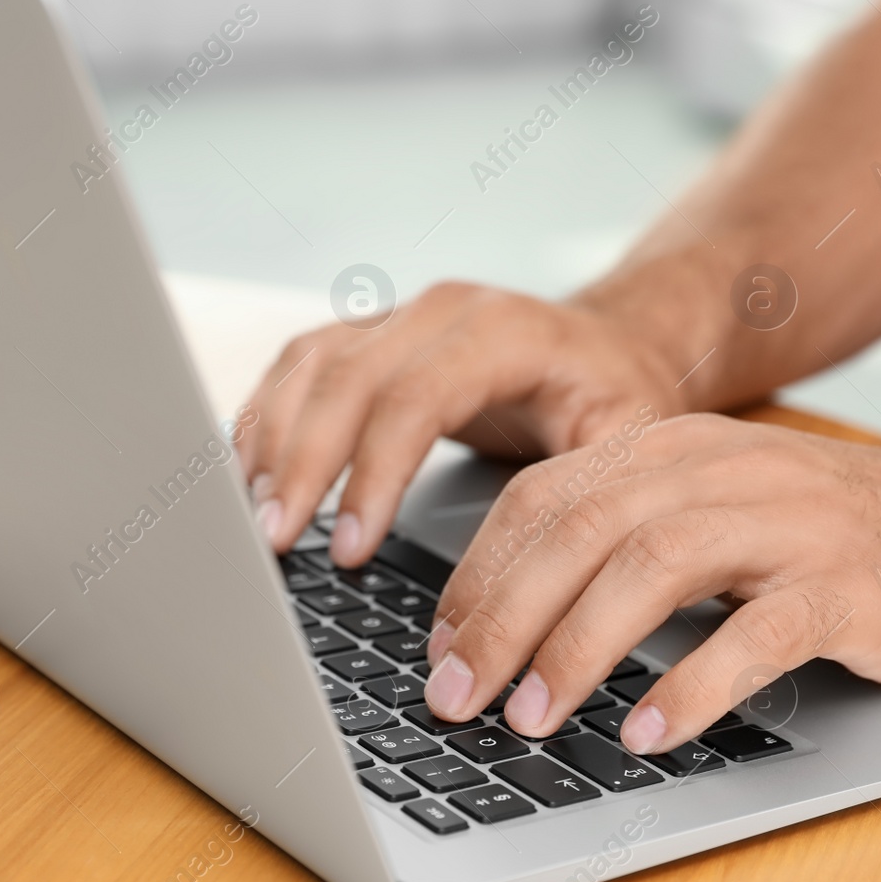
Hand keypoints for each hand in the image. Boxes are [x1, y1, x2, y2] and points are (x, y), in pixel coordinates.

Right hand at [238, 281, 688, 562]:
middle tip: (274, 543)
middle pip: (346, 377)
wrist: (615, 346)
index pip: (417, 394)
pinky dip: (268, 420)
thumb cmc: (622, 396)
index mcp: (505, 330)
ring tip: (256, 521)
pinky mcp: (372, 336)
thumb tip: (524, 569)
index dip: (374, 473)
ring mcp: (399, 317)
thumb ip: (578, 488)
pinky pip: (300, 367)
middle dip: (304, 465)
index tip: (350, 547)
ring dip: (273, 443)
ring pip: (310, 367)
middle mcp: (442, 311)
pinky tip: (251, 476)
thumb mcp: (629, 440)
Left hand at [421, 414, 880, 755]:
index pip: (545, 495)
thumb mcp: (722, 517)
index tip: (439, 648)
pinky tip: (647, 732)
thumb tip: (513, 623)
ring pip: (653, 569)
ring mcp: (790, 522)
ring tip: (533, 717)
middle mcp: (724, 468)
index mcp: (677, 447)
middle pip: (582, 529)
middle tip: (456, 698)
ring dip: (577, 648)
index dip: (479, 574)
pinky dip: (691, 683)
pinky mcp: (849, 585)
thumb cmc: (840, 543)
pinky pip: (756, 633)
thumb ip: (630, 544)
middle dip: (503, 617)